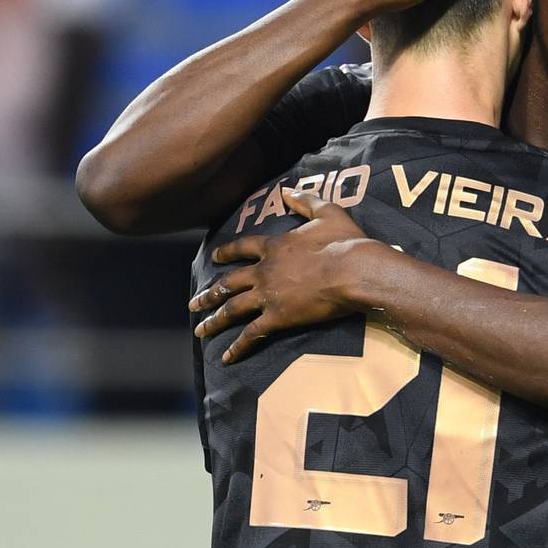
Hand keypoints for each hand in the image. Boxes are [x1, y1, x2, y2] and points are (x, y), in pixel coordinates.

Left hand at [188, 191, 376, 363]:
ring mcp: (268, 295)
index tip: (214, 257)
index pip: (242, 248)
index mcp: (274, 246)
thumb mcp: (327, 212)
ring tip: (200, 330)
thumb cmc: (345, 242)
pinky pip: (252, 334)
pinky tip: (225, 358)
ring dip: (214, 320)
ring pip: (232, 309)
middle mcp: (264, 270)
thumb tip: (287, 189)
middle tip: (193, 303)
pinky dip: (237, 347)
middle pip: (228, 283)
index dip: (226, 252)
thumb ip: (305, 200)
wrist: (354, 270)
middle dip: (209, 294)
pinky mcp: (278, 317)